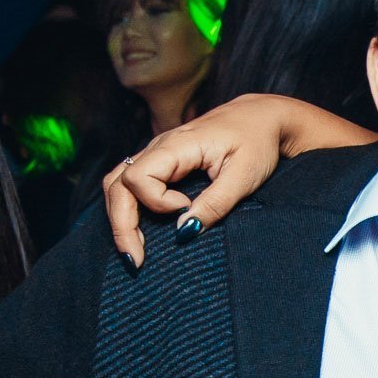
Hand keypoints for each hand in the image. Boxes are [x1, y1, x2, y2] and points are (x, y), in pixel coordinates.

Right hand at [102, 94, 377, 265]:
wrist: (261, 117)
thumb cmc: (256, 143)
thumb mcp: (244, 176)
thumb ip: (216, 204)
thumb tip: (185, 232)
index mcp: (177, 145)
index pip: (139, 176)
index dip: (156, 201)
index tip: (186, 209)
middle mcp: (158, 147)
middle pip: (117, 184)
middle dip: (122, 225)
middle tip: (136, 260)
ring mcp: (156, 153)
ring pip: (116, 184)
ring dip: (120, 219)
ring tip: (134, 250)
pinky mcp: (160, 162)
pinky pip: (128, 185)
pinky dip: (128, 209)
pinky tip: (140, 232)